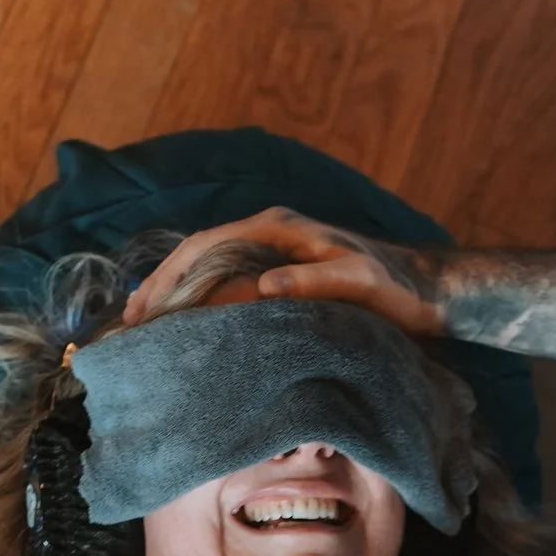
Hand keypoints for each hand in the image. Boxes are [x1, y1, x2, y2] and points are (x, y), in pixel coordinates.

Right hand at [122, 207, 444, 335]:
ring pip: (208, 268)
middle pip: (198, 254)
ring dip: (177, 293)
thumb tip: (262, 288)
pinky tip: (186, 324)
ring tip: (147, 326)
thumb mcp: (357, 283)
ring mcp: (272, 253)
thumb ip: (312, 282)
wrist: (423, 291)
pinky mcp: (279, 274)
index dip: (173, 273)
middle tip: (132, 322)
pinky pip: (226, 282)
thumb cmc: (392, 288)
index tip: (148, 304)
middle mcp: (268, 235)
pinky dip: (201, 300)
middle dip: (162, 285)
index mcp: (277, 229)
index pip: (207, 244)